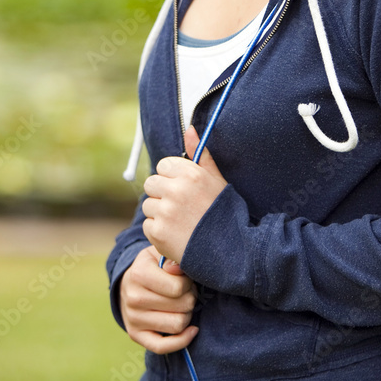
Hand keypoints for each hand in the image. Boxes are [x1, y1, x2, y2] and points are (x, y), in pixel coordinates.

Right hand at [119, 245, 198, 353]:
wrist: (129, 283)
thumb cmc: (153, 266)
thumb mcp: (161, 254)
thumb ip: (172, 257)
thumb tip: (178, 269)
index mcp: (139, 273)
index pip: (178, 287)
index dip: (189, 284)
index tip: (186, 280)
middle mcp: (133, 298)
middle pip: (182, 307)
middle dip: (191, 299)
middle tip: (186, 292)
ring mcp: (132, 318)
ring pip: (177, 325)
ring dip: (187, 315)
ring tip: (183, 305)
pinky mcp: (135, 335)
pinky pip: (163, 347)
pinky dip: (182, 340)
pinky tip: (192, 329)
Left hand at [142, 125, 227, 263]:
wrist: (232, 252)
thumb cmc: (226, 213)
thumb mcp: (217, 180)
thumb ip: (201, 154)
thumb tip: (190, 129)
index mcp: (191, 174)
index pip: (163, 165)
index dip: (172, 178)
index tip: (184, 190)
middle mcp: (176, 190)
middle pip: (151, 184)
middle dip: (162, 194)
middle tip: (180, 208)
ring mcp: (165, 211)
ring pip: (148, 205)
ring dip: (159, 214)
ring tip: (180, 223)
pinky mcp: (158, 232)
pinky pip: (148, 225)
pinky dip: (159, 232)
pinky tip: (177, 236)